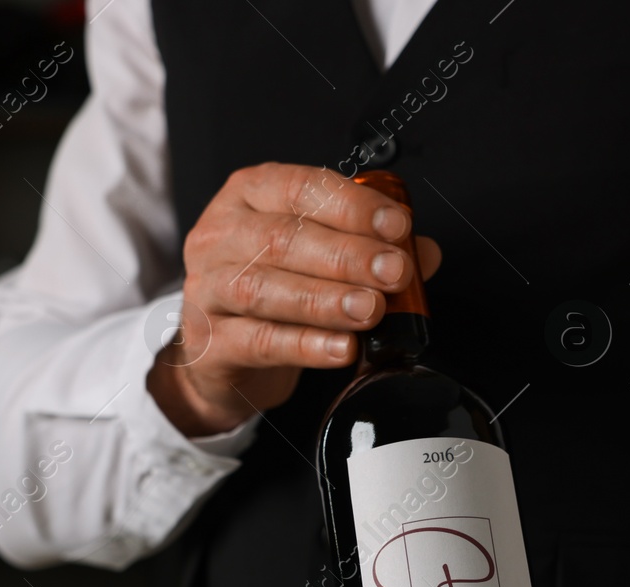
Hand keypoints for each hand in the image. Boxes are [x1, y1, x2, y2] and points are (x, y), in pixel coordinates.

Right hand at [146, 163, 442, 436]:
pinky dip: (304, 345)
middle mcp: (220, 235)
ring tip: (370, 309)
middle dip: (347, 255)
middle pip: (282, 238)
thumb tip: (423, 251)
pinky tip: (342, 348)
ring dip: (326, 299)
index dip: (352, 206)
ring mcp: (206, 288)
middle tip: (394, 272)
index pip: (300, 188)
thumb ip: (371, 249)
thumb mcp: (316, 259)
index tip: (396, 226)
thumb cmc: (273, 292)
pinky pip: (258, 341)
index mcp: (249, 196)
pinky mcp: (208, 342)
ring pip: (264, 288)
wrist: (221, 356)